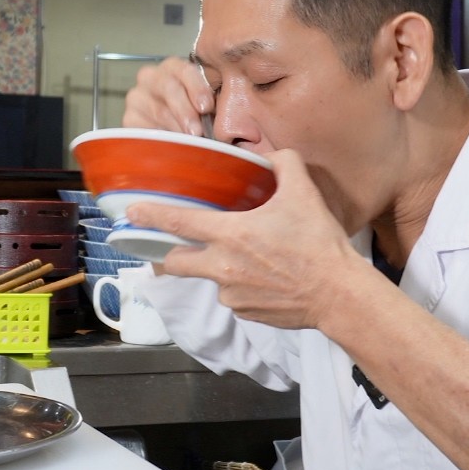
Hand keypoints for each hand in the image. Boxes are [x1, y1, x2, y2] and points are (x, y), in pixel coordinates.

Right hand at [123, 56, 213, 135]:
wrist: (175, 129)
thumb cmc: (196, 113)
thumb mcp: (205, 103)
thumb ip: (209, 102)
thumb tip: (214, 113)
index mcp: (173, 67)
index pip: (184, 70)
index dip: (196, 88)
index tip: (206, 107)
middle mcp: (151, 77)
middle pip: (168, 88)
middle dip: (185, 111)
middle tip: (197, 131)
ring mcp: (137, 97)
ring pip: (158, 110)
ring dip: (177, 127)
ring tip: (189, 141)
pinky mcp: (129, 118)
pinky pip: (144, 127)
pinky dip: (161, 138)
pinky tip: (173, 145)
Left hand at [127, 149, 369, 329]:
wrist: (337, 293)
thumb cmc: (318, 244)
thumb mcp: (304, 193)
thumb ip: (284, 164)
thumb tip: (272, 156)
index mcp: (230, 234)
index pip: (178, 222)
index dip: (150, 216)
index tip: (131, 213)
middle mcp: (222, 267)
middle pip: (177, 262)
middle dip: (170, 253)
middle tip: (178, 246)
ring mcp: (231, 294)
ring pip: (211, 279)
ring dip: (219, 269)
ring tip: (253, 261)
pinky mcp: (244, 313)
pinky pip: (234, 297)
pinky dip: (242, 287)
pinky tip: (267, 279)